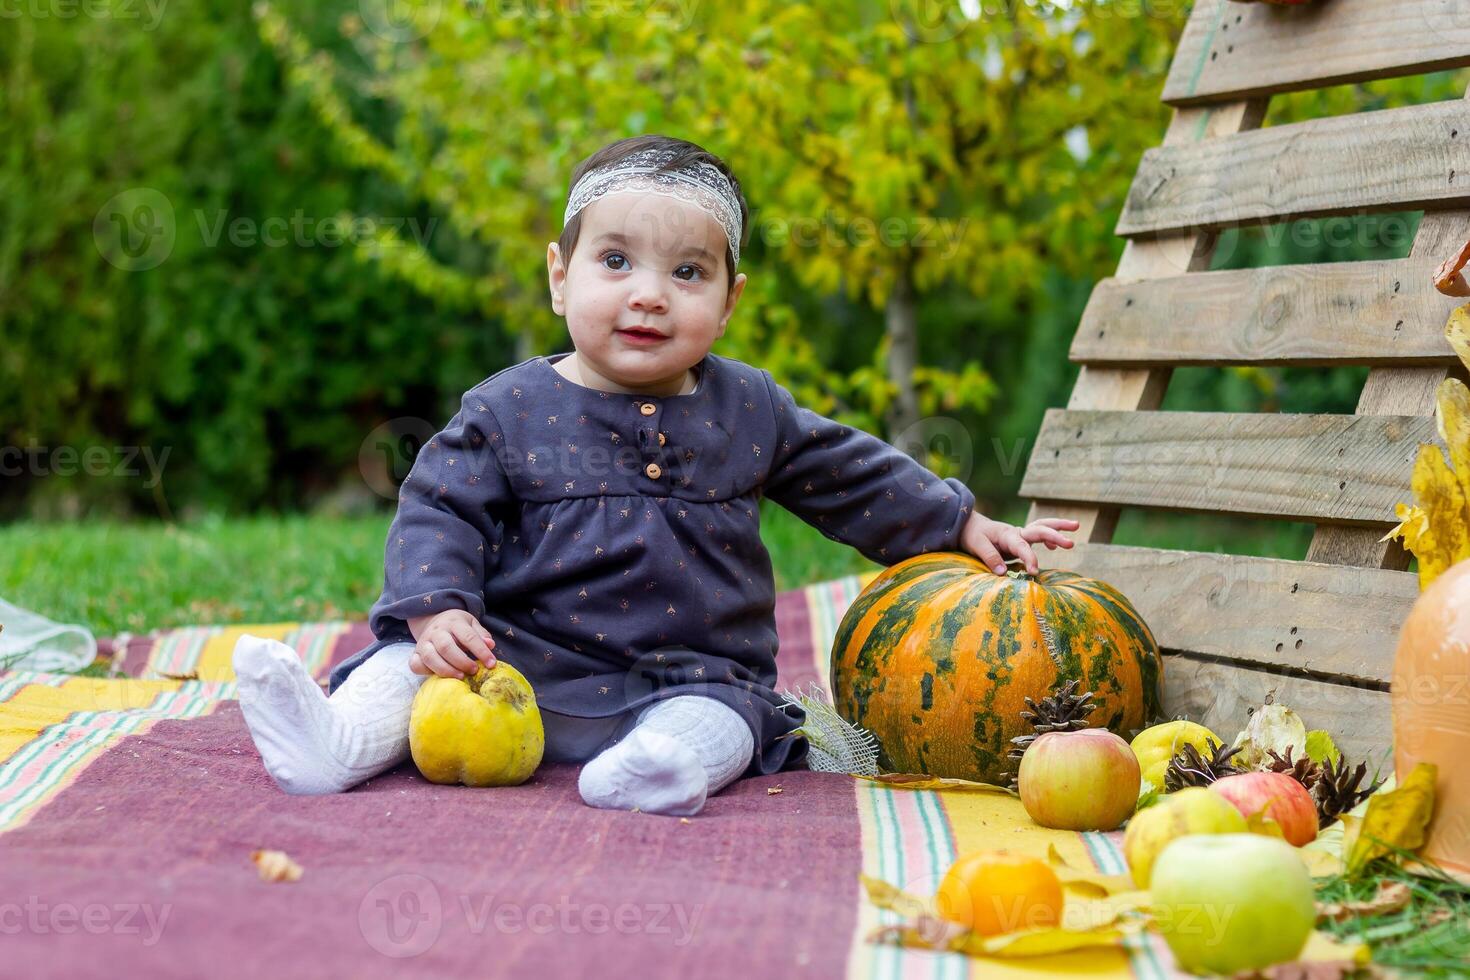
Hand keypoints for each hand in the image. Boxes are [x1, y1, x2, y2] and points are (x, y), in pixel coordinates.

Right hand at [406, 608, 496, 677]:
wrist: (434, 620)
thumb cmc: (458, 627)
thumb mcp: (472, 625)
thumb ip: (481, 635)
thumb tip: (490, 645)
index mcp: (454, 622)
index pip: (468, 637)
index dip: (481, 651)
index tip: (491, 664)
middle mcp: (436, 631)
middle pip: (446, 647)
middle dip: (462, 662)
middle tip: (474, 671)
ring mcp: (424, 642)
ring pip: (430, 657)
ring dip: (446, 670)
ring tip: (461, 677)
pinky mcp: (415, 653)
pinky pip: (415, 664)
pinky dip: (426, 672)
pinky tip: (439, 676)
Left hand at [961, 514, 1079, 574]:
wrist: (968, 526)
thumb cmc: (972, 535)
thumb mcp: (976, 545)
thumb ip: (989, 557)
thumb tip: (1003, 572)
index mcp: (1007, 534)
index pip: (1022, 547)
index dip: (1030, 558)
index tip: (1034, 572)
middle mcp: (1016, 532)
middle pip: (1039, 530)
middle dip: (1055, 535)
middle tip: (1070, 543)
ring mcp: (1020, 534)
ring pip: (1042, 527)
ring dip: (1058, 526)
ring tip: (1076, 526)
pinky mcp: (1021, 539)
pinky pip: (1038, 535)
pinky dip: (1049, 536)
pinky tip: (1053, 546)